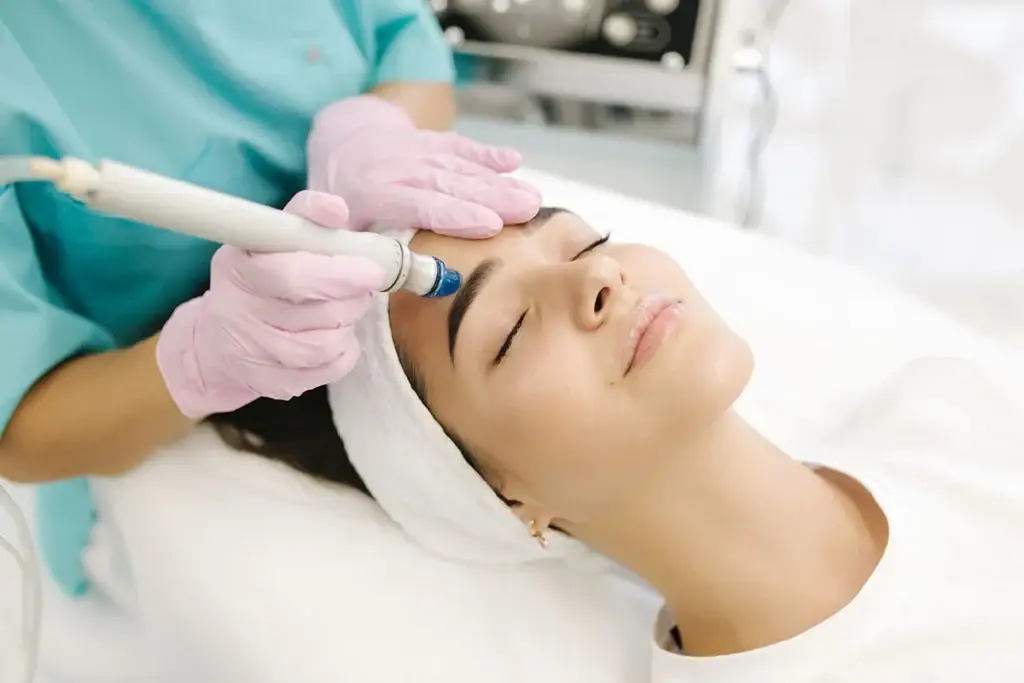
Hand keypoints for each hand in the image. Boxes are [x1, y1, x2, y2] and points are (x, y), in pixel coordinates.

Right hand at [156, 191, 384, 417]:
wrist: (215, 342)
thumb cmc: (256, 279)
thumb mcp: (268, 239)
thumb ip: (303, 217)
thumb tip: (336, 209)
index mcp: (238, 270)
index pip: (290, 274)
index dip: (338, 273)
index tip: (371, 270)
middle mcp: (240, 313)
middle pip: (317, 312)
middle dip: (354, 297)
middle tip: (364, 284)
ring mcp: (255, 353)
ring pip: (326, 344)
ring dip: (349, 323)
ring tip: (347, 308)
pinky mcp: (275, 383)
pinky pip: (330, 368)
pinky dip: (346, 350)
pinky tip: (338, 335)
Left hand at [307, 95, 540, 237]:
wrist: (342, 142)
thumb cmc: (341, 202)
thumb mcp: (336, 232)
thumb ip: (362, 254)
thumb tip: (389, 283)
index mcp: (371, 194)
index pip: (418, 205)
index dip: (454, 215)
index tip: (490, 225)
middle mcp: (397, 169)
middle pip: (448, 184)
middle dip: (490, 197)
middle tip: (527, 210)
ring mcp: (416, 151)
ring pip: (459, 166)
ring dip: (498, 181)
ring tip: (531, 197)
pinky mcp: (432, 142)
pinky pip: (460, 146)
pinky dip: (487, 154)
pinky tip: (514, 160)